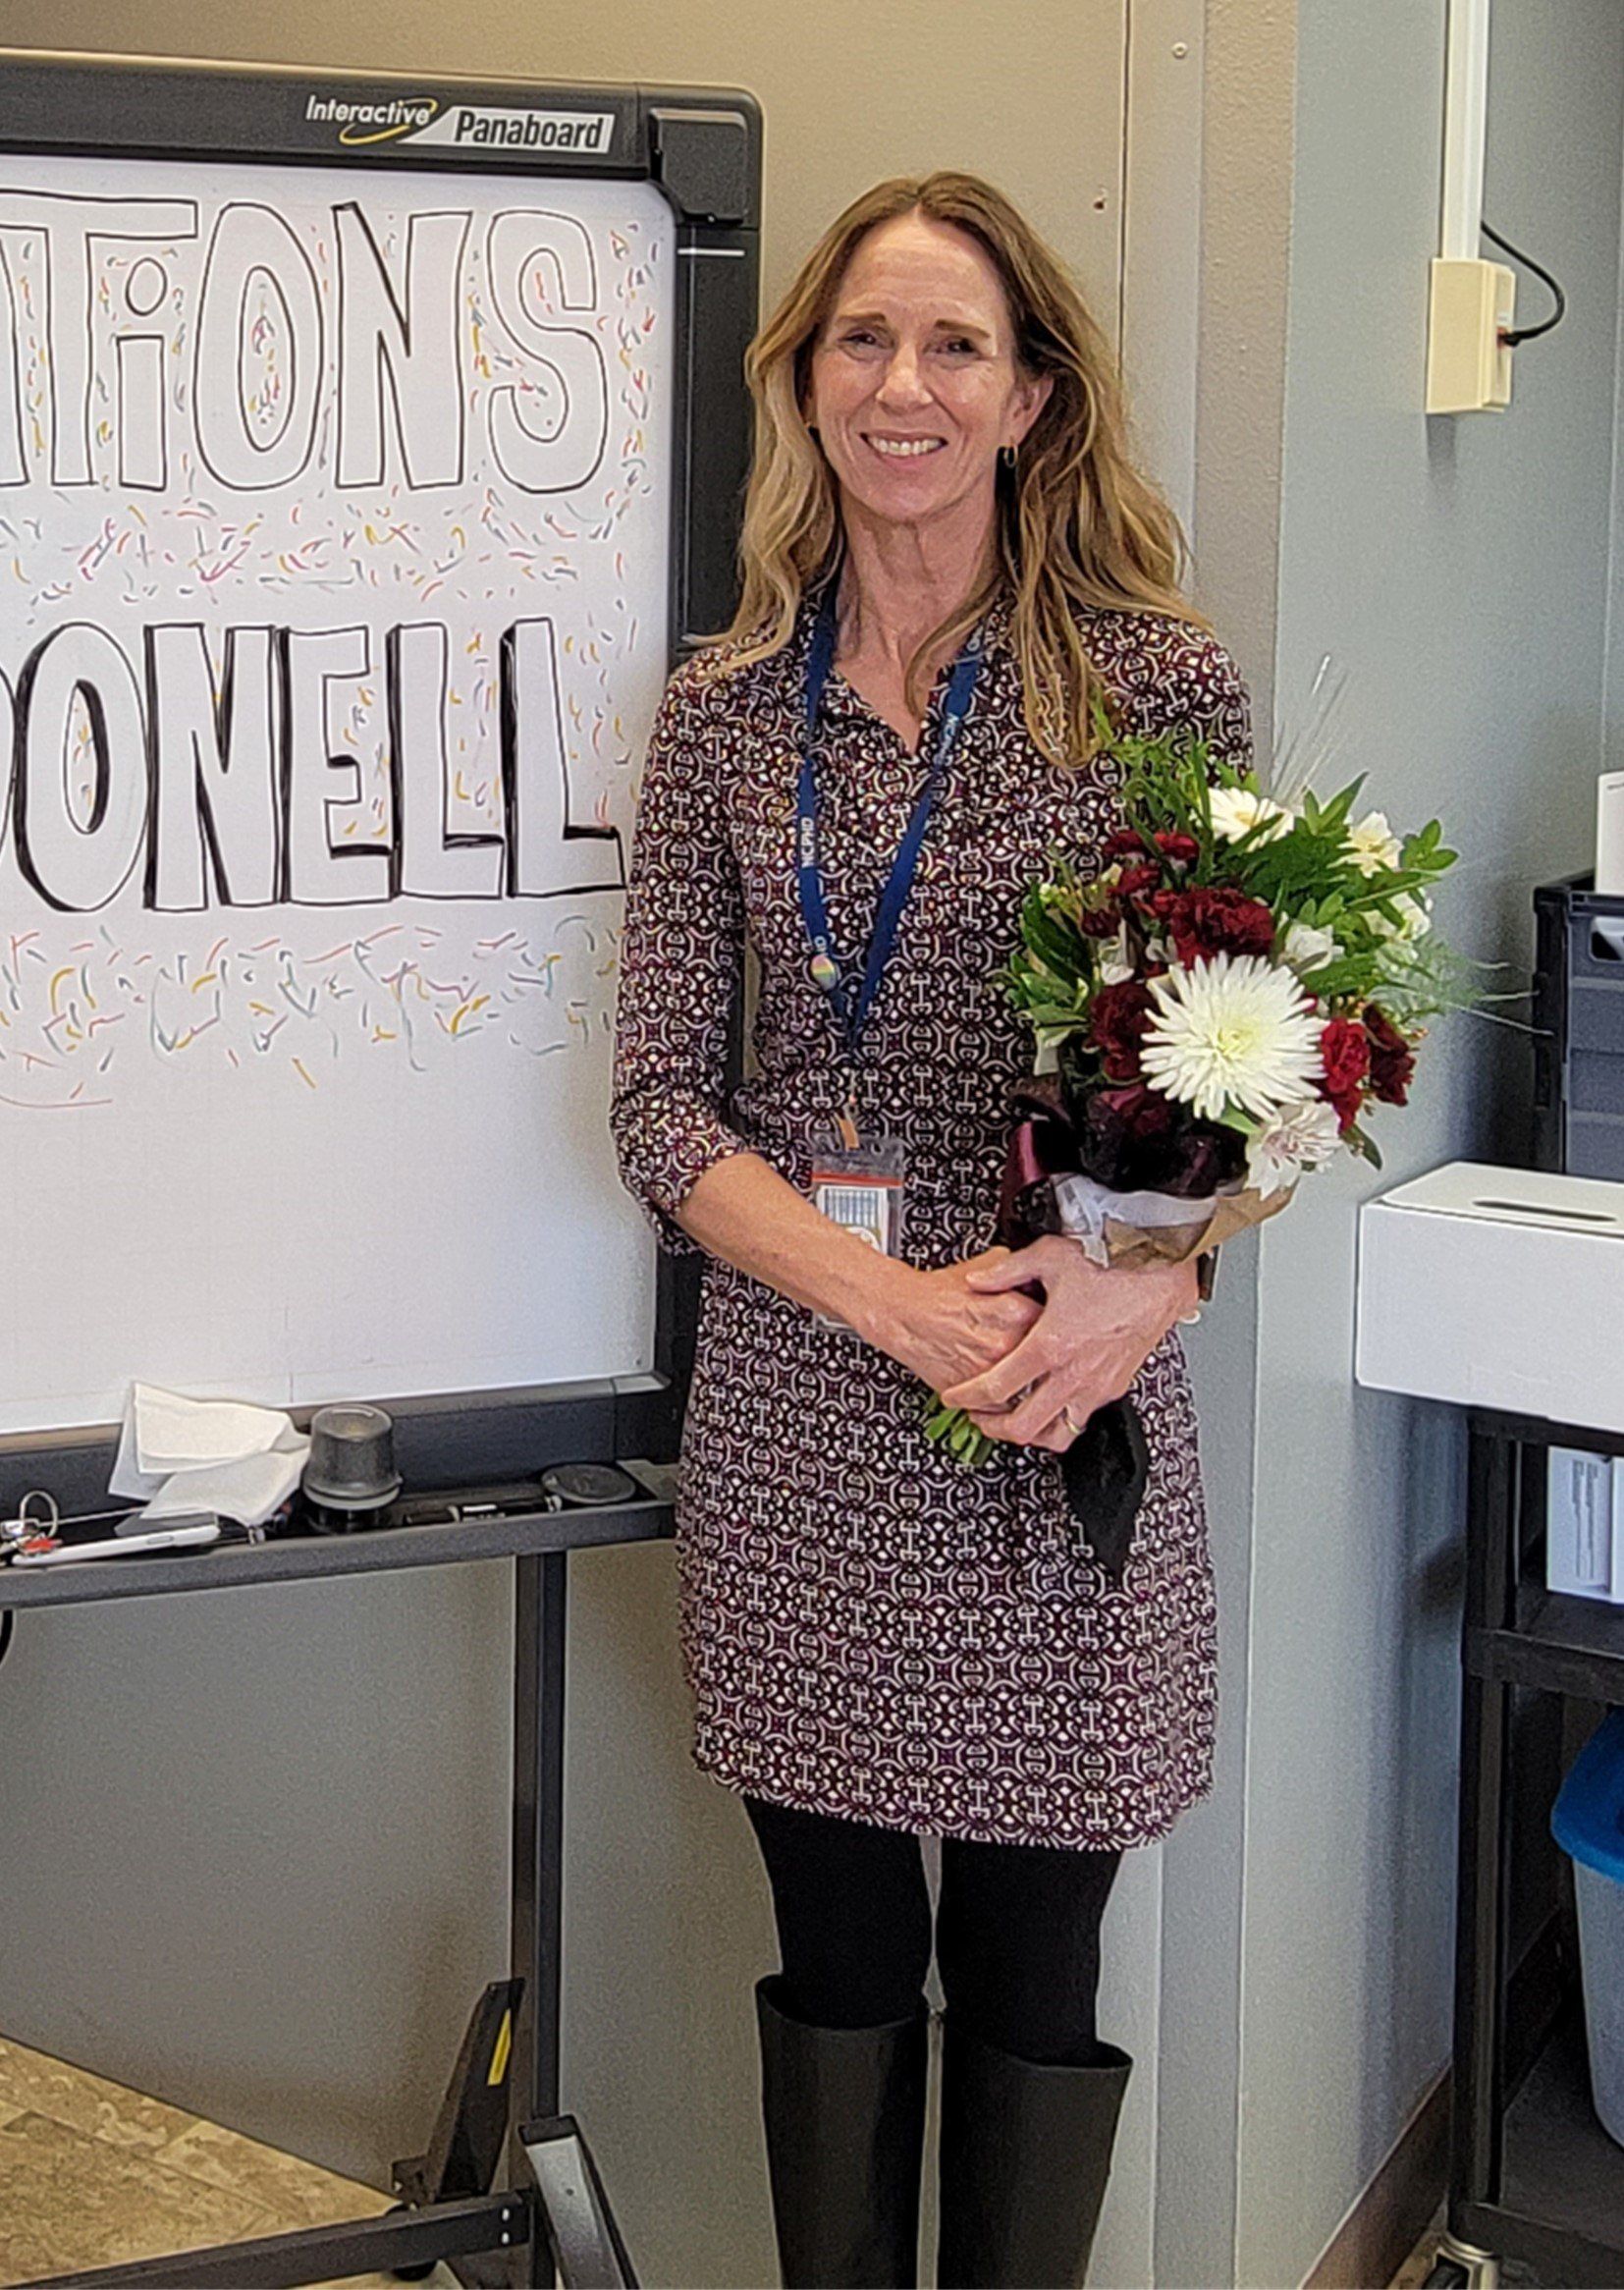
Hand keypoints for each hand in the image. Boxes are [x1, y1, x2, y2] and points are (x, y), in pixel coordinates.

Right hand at [871, 1248, 1043, 1395]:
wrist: (901, 1315)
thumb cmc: (937, 1294)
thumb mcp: (982, 1267)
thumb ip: (1016, 1269)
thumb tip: (1039, 1274)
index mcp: (1013, 1312)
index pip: (1057, 1323)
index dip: (1058, 1323)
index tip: (1056, 1325)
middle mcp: (1004, 1344)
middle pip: (1047, 1359)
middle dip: (1048, 1357)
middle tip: (1047, 1352)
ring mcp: (988, 1372)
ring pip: (1029, 1387)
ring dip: (1032, 1383)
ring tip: (1032, 1374)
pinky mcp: (973, 1393)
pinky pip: (1004, 1406)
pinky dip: (1008, 1401)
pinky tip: (1007, 1389)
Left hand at [936, 1238, 1197, 1451]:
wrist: (1161, 1270)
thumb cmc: (1113, 1262)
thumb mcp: (1048, 1257)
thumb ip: (1005, 1272)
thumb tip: (976, 1281)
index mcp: (1051, 1345)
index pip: (996, 1388)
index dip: (967, 1398)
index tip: (954, 1397)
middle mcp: (1074, 1374)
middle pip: (1023, 1427)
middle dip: (991, 1428)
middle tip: (977, 1417)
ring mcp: (1097, 1385)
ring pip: (1057, 1435)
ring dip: (1029, 1433)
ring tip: (1011, 1418)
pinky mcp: (1115, 1386)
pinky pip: (1081, 1420)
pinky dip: (1059, 1421)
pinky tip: (1048, 1403)